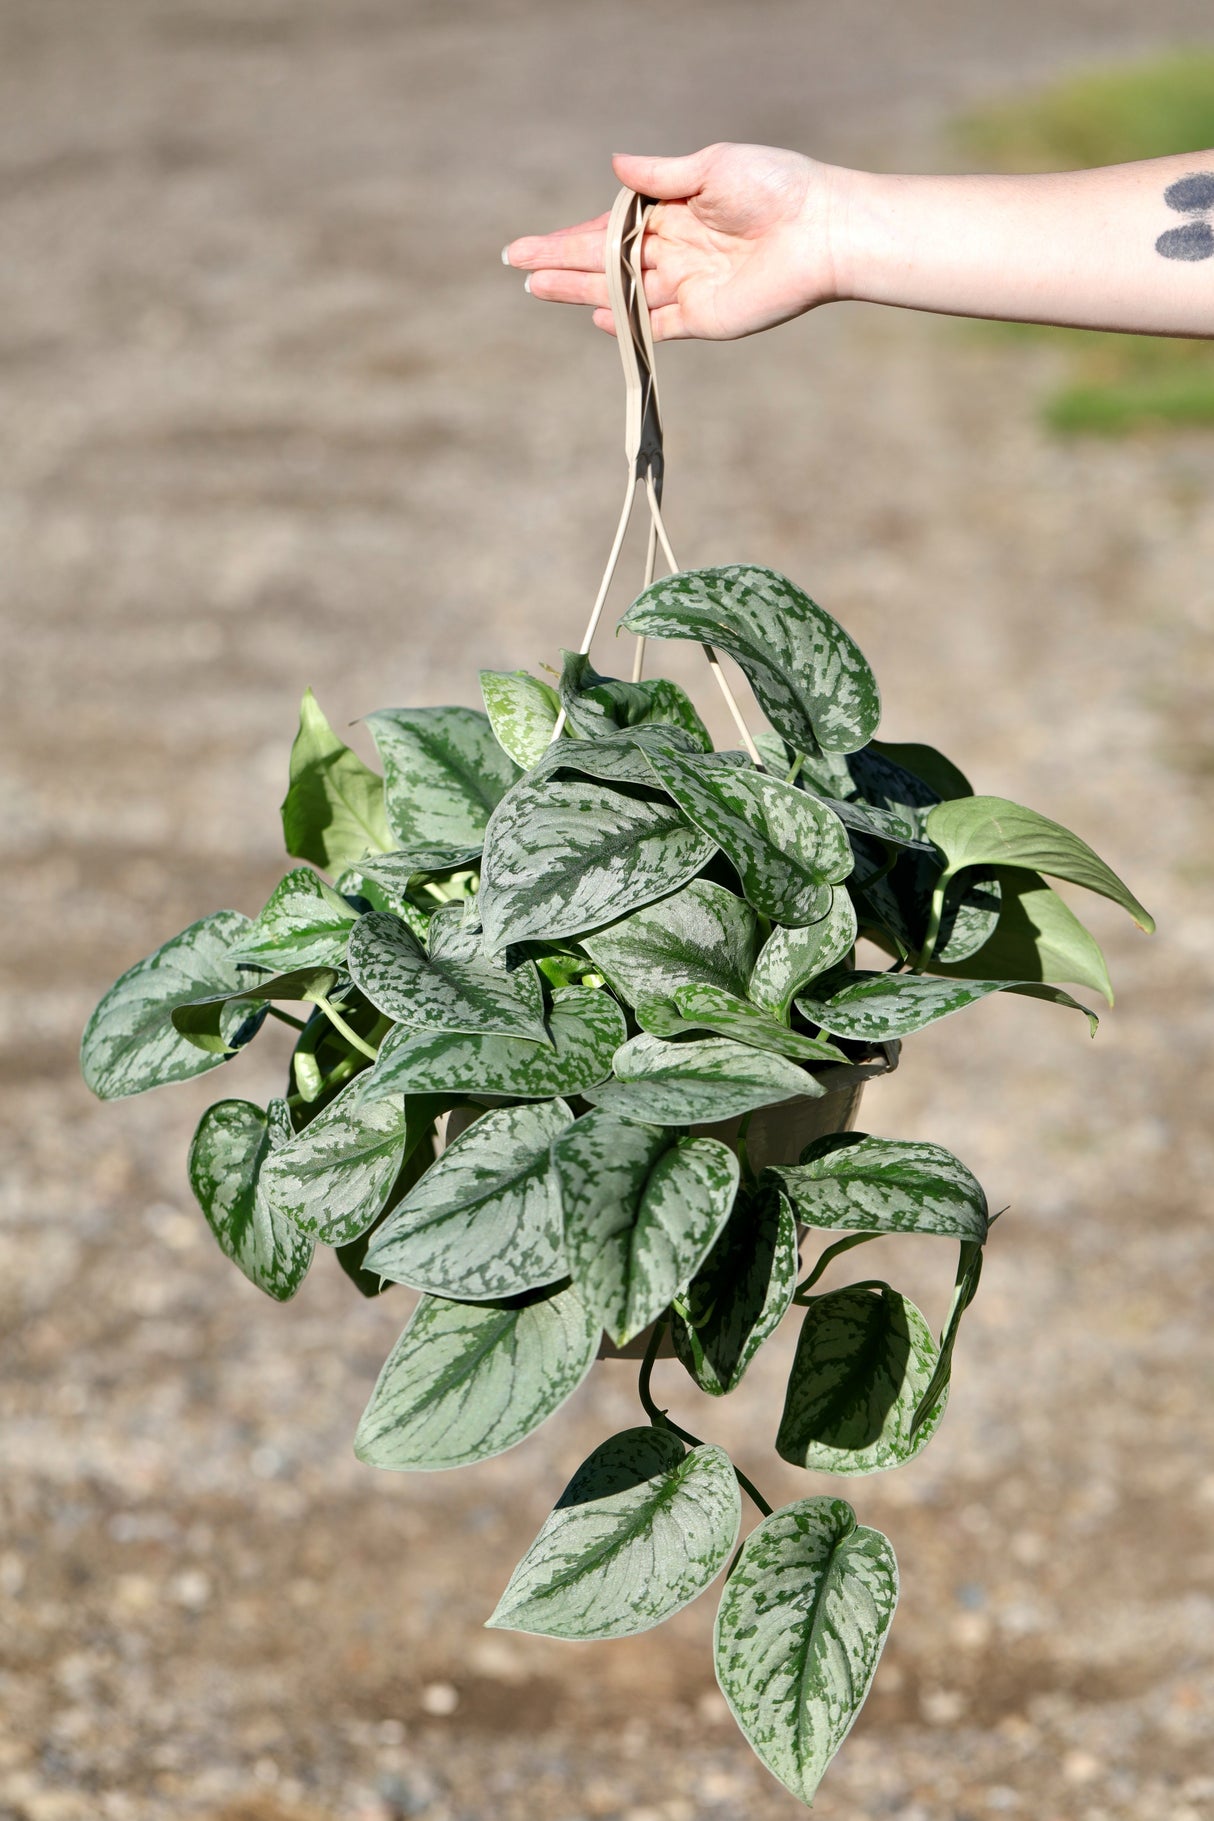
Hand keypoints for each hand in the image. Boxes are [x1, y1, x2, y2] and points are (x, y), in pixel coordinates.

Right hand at [503, 144, 846, 341]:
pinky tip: (596, 316)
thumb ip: (661, 177)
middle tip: (518, 266)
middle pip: (606, 261)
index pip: (609, 228)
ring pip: (622, 291)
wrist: (823, 230)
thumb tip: (615, 168)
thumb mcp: (711, 166)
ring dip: (579, 290)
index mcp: (674, 211)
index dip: (569, 237)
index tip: (531, 245)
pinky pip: (656, 324)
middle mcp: (676, 250)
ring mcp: (688, 286)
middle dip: (561, 263)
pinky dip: (627, 323)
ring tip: (537, 287)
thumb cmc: (775, 187)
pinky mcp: (705, 317)